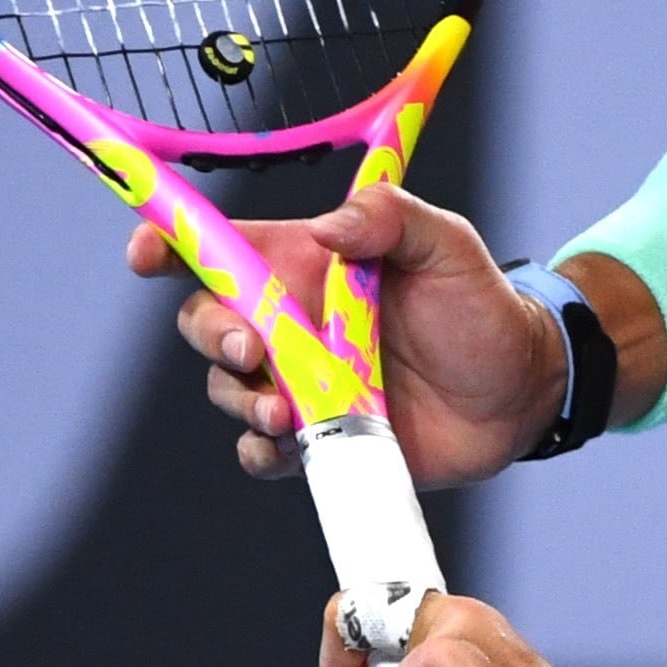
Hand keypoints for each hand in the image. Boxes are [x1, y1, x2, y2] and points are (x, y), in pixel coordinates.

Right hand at [132, 182, 564, 486]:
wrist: (520, 390)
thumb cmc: (480, 306)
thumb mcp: (447, 244)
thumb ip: (391, 217)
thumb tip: (330, 228)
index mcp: (306, 264)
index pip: (219, 247)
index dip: (169, 244)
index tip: (145, 256)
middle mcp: (290, 321)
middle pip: (206, 322)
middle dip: (211, 335)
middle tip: (252, 352)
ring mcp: (299, 382)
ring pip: (227, 390)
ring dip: (241, 401)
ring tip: (290, 410)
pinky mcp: (316, 436)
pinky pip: (260, 449)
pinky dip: (261, 449)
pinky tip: (289, 444)